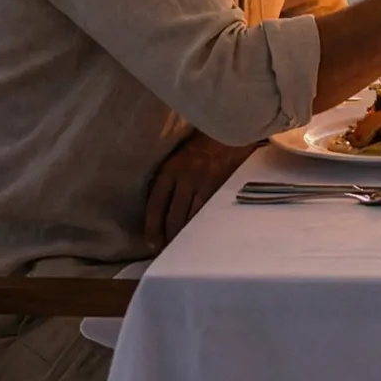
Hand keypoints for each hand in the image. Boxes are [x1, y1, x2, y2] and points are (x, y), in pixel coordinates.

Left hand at [143, 133, 258, 245]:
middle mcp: (184, 178)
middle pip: (172, 216)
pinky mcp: (220, 187)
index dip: (152, 227)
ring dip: (185, 236)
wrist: (229, 128)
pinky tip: (200, 237)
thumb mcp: (178, 157)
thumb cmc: (203, 142)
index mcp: (170, 170)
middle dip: (168, 237)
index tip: (151, 242)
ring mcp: (203, 183)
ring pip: (190, 218)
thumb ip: (170, 178)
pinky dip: (202, 227)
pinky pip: (208, 213)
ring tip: (182, 249)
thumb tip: (161, 205)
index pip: (155, 204)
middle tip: (167, 252)